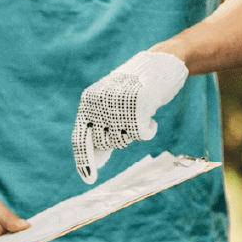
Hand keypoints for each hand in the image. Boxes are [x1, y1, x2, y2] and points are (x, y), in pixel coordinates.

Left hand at [72, 50, 188, 183]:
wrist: (160, 62)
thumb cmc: (135, 87)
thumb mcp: (111, 103)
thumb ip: (101, 127)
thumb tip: (96, 162)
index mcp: (88, 101)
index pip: (81, 137)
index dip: (84, 159)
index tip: (88, 179)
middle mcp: (100, 102)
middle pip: (105, 142)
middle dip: (118, 140)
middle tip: (128, 124)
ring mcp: (119, 104)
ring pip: (123, 140)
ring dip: (133, 133)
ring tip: (139, 114)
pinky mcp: (139, 106)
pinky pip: (142, 135)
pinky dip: (149, 130)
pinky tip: (151, 119)